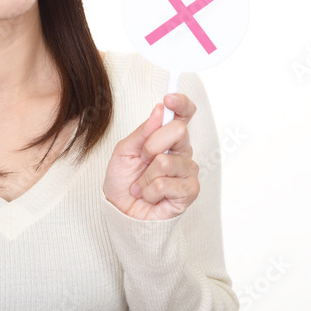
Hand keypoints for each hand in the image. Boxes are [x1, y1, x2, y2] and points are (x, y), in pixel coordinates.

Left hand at [102, 93, 199, 220]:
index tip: (169, 99)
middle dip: (151, 145)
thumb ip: (143, 131)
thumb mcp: (125, 151)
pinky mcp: (190, 191)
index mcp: (167, 138)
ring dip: (146, 176)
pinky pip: (166, 183)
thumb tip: (160, 109)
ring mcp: (188, 171)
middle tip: (142, 160)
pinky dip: (150, 191)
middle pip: (179, 130)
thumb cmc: (123, 181)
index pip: (184, 114)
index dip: (181, 103)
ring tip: (142, 185)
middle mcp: (181, 151)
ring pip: (166, 161)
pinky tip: (151, 196)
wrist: (121, 211)